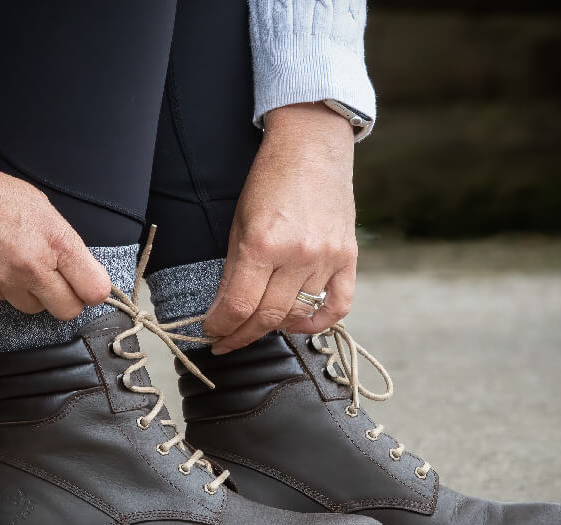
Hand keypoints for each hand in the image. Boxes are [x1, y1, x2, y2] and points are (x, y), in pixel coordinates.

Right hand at [0, 156, 110, 318]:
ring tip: (20, 266)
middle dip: (67, 300)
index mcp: (55, 241)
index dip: (94, 290)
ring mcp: (6, 282)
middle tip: (58, 283)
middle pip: (68, 310)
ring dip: (34, 295)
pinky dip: (5, 289)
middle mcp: (33, 267)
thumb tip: (81, 270)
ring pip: (35, 308)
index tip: (88, 286)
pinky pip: (5, 301)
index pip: (94, 288)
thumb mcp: (40, 208)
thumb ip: (63, 243)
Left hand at [204, 103, 357, 353]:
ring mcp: (327, 258)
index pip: (239, 306)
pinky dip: (319, 322)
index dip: (221, 327)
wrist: (311, 147)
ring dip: (274, 328)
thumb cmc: (270, 181)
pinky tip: (299, 323)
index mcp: (263, 244)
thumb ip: (233, 272)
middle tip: (226, 341)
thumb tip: (222, 312)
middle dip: (241, 335)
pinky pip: (339, 306)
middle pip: (267, 316)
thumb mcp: (239, 224)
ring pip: (298, 314)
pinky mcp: (348, 257)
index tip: (212, 334)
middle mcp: (298, 254)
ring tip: (257, 326)